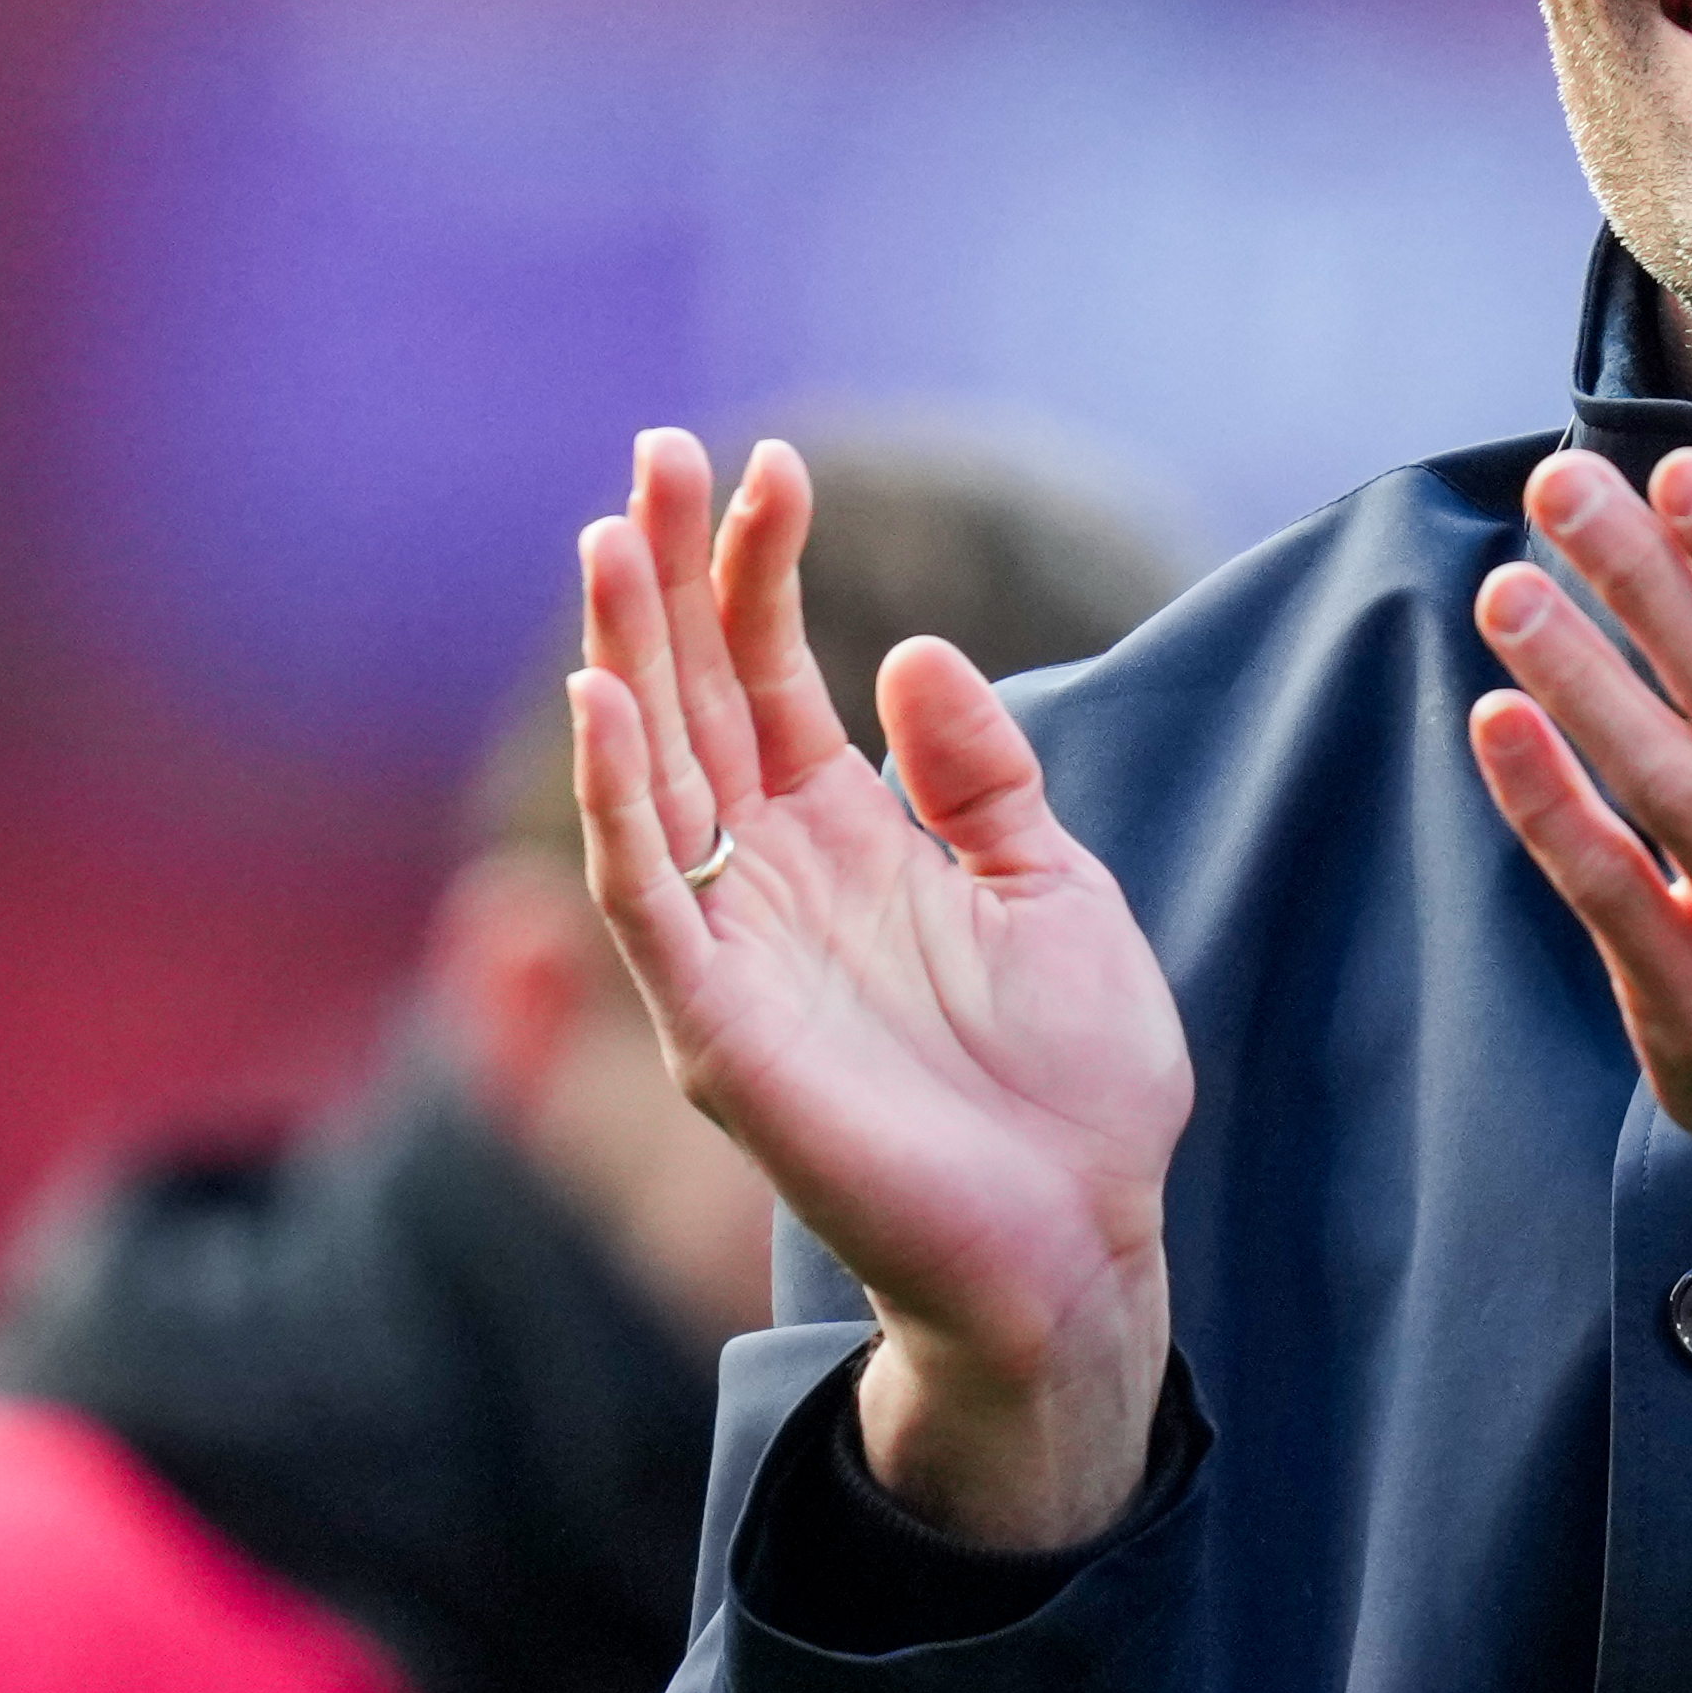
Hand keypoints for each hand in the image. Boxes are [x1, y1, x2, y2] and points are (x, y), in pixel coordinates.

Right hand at [572, 430, 1190, 1547]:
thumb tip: (908, 651)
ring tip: (610, 540)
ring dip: (624, 658)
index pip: (771, 675)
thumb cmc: (1076, 1088)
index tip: (771, 462)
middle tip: (650, 450)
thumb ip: (982, 778)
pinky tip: (607, 702)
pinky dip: (619, 802)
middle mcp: (769, 882)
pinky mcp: (719, 1032)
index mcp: (846, 839)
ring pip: (652, 778)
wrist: (1084, 1242)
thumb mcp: (1054, 890)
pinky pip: (647, 900)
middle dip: (666, 578)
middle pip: (693, 701)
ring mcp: (733, 954)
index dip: (758, 568)